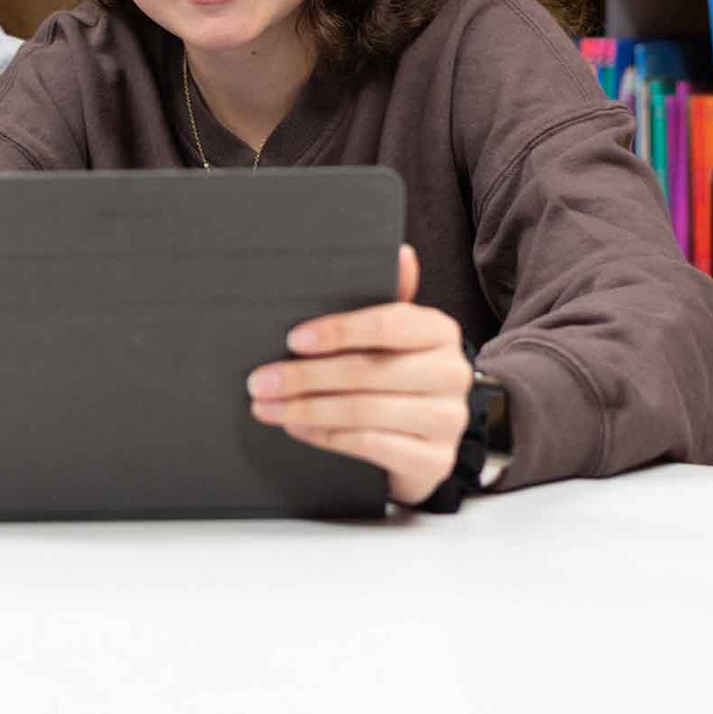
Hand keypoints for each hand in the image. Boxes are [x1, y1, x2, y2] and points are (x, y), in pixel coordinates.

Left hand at [246, 246, 472, 506]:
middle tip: (260, 382)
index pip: (389, 323)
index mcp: (439, 330)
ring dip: (306, 409)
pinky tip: (297, 427)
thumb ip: (386, 296)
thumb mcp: (387, 334)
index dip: (338, 331)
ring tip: (267, 407)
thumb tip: (400, 253)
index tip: (292, 340)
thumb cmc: (393, 373)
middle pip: (369, 371)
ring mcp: (447, 420)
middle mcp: (451, 372)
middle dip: (305, 377)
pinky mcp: (434, 460)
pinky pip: (371, 445)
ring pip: (365, 411)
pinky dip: (326, 436)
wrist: (420, 439)